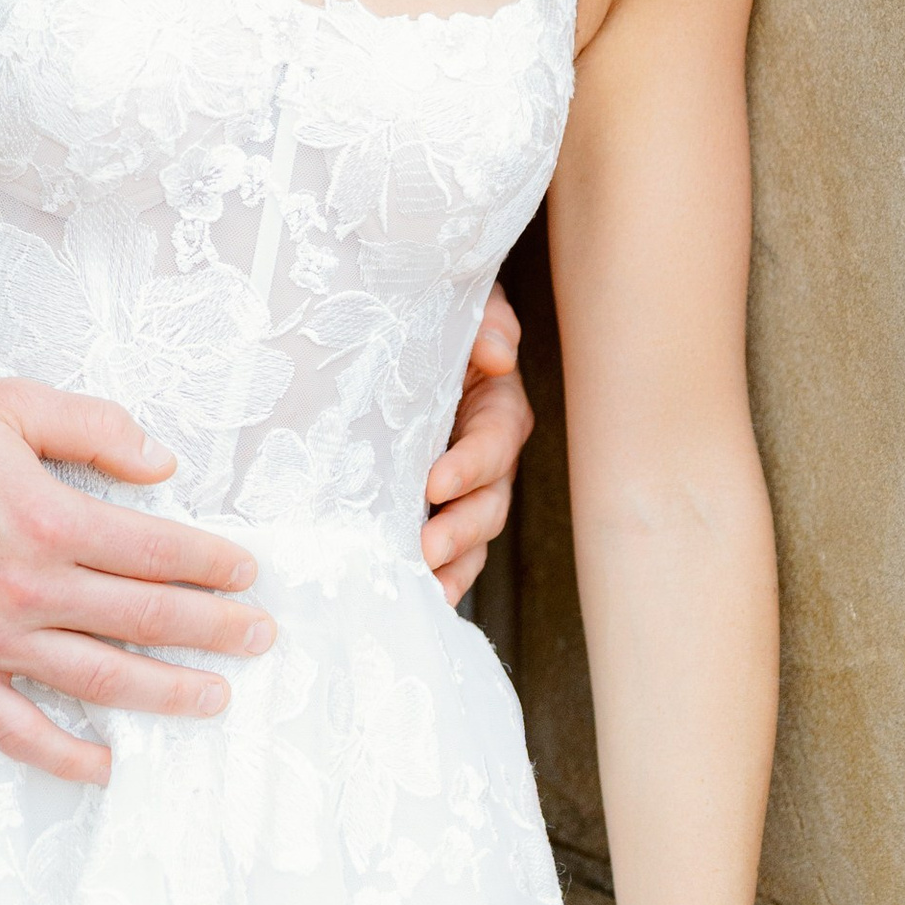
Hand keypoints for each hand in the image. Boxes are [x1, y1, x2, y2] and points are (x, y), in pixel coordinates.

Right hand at [0, 379, 274, 784]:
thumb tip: (163, 464)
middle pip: (143, 620)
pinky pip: (16, 729)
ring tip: (213, 696)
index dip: (209, 564)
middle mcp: (26, 588)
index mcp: (46, 517)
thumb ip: (93, 428)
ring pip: (98, 680)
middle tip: (259, 636)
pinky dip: (65, 755)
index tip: (247, 572)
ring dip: (165, 692)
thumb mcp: (7, 405)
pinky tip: (106, 764)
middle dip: (213, 630)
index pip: (154, 551)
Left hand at [420, 278, 533, 605]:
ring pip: (473, 537)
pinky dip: (441, 577)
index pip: (494, 443)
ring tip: (423, 587)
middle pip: (490, 504)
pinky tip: (419, 596)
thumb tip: (497, 354)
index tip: (434, 483)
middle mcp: (489, 458)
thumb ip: (486, 324)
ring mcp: (467, 491)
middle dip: (460, 531)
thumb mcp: (469, 307)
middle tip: (425, 548)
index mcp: (498, 409)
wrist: (406, 335)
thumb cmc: (439, 320)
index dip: (470, 466)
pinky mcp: (439, 510)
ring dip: (452, 565)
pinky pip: (450, 552)